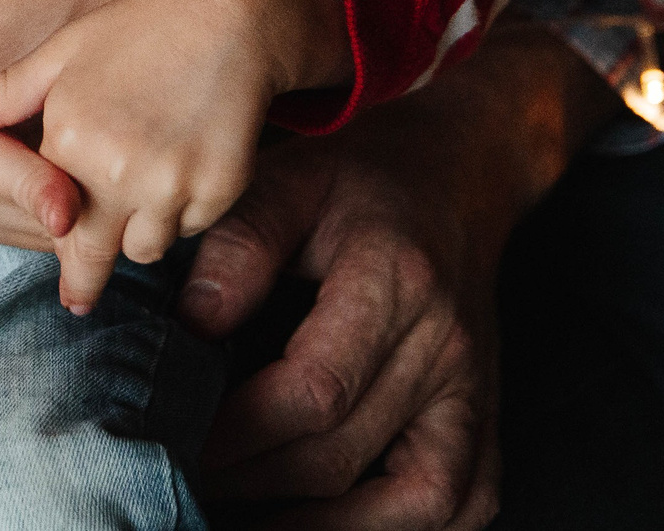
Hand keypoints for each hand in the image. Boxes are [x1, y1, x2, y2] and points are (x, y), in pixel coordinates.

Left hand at [0, 0, 348, 313]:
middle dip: (83, 279)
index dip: (50, 231)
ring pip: (145, 247)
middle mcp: (118, 172)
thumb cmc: (135, 30)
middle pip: (93, 256)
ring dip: (137, 236)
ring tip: (134, 213)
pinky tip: (179, 177)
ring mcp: (172, 185)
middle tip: (77, 300)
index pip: (49, 215)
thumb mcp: (61, 55)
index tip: (50, 260)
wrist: (228, 16)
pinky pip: (190, 226)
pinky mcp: (218, 190)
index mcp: (71, 140)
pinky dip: (182, 214)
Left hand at [181, 25, 613, 528]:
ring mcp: (475, 388)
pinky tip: (337, 528)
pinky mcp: (486, 414)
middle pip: (345, 452)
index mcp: (394, 281)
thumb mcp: (290, 179)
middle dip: (256, 484)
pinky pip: (463, 502)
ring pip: (414, 499)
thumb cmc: (362, 175)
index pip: (315, 391)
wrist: (461, 168)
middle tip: (185, 486)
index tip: (177, 441)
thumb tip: (191, 326)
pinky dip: (403, 530)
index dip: (240, 433)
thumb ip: (239, 245)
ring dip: (327, 527)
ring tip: (248, 525)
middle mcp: (445, 345)